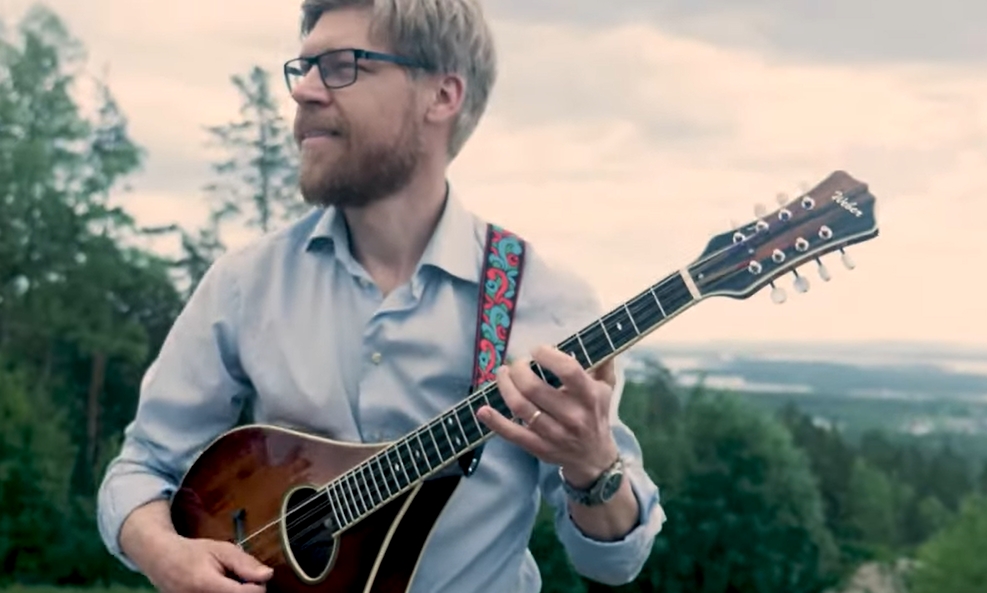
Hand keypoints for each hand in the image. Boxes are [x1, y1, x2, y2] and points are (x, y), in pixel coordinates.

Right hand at [141, 534, 272, 592]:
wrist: (162, 562)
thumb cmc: (193, 553)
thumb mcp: (221, 549)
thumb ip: (244, 563)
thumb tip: (268, 575)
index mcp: (206, 584)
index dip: (257, 585)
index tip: (254, 576)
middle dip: (247, 591)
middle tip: (241, 579)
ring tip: (228, 584)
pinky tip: (221, 590)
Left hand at [477, 345, 619, 487]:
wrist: (594, 458)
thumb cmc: (596, 414)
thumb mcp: (607, 388)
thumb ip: (602, 362)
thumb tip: (598, 334)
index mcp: (589, 397)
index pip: (567, 371)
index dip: (548, 356)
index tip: (536, 349)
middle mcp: (572, 416)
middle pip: (535, 388)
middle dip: (518, 370)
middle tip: (515, 364)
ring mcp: (554, 434)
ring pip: (520, 407)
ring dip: (505, 386)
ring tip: (502, 374)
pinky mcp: (539, 448)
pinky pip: (513, 434)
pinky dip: (495, 422)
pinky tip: (483, 410)